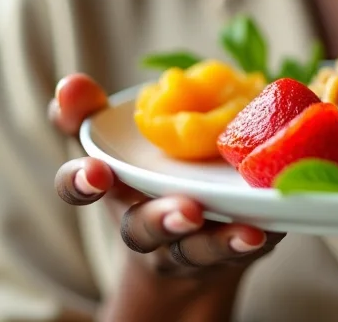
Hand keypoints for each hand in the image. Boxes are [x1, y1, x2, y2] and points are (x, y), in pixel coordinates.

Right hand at [51, 74, 283, 278]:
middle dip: (162, 220)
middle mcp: (144, 225)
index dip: (82, 181)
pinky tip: (267, 230)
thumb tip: (71, 82)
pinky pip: (235, 253)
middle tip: (187, 211)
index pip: (81, 187)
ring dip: (217, 240)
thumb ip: (91, 112)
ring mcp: (184, 246)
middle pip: (142, 230)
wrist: (187, 243)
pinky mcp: (224, 254)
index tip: (97, 171)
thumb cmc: (150, 177)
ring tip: (246, 231)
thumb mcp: (119, 142)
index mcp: (116, 190)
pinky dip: (250, 241)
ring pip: (194, 250)